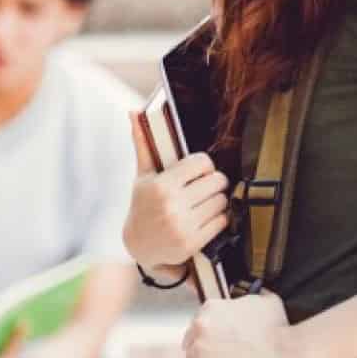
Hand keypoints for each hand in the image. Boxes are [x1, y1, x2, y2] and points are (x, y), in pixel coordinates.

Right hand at [123, 115, 229, 267]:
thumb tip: (134, 111)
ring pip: (222, 201)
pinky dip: (218, 218)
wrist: (139, 246)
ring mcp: (183, 225)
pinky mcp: (193, 242)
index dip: (204, 165)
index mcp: (161, 185)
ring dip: (216, 200)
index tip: (198, 171)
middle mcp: (172, 205)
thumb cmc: (143, 205)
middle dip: (213, 182)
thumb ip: (143, 144)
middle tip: (204, 186)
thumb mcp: (142, 176)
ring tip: (203, 202)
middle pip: (217, 181)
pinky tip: (204, 217)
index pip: (203, 162)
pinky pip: (222, 221)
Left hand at [182, 292, 305, 357]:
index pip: (199, 322)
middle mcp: (202, 324)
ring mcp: (201, 347)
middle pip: (191, 340)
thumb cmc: (278, 328)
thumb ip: (249, 298)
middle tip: (220, 355)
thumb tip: (252, 298)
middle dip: (204, 348)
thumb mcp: (265, 300)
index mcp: (212, 307)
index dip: (210, 333)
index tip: (219, 340)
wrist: (285, 351)